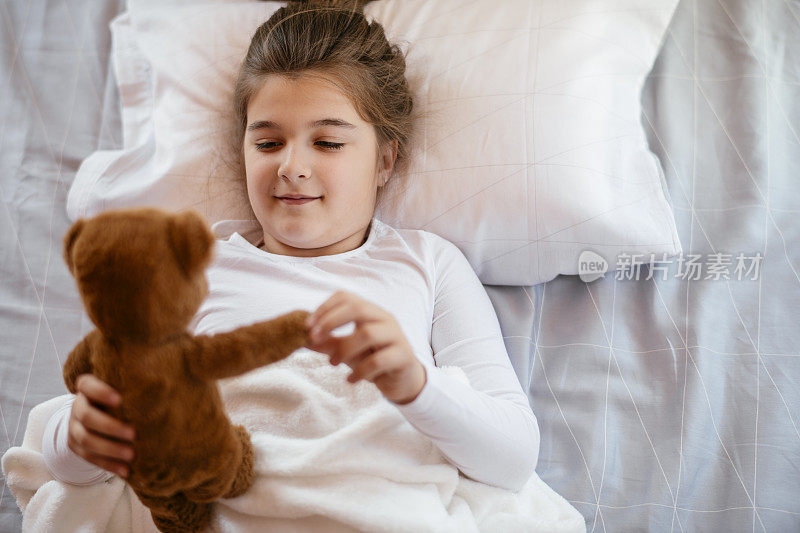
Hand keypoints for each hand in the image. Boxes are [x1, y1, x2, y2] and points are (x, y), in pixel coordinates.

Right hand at [68, 374, 136, 478]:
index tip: (120, 399)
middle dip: (110, 426)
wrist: (99, 418)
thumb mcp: (124, 390)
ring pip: (86, 440)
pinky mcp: (75, 447)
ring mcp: (73, 428)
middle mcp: (77, 406)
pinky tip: (125, 470)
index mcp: (87, 388)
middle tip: (134, 434)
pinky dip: (108, 464)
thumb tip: (166, 384)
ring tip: (131, 455)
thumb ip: (135, 387)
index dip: (100, 391)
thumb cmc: (122, 399)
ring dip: (110, 449)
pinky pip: (89, 458)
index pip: (86, 384)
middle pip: (87, 416)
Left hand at [305, 291, 426, 404]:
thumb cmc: (372, 360)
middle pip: (357, 308)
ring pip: (367, 333)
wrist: (402, 381)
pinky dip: (360, 371)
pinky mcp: (403, 356)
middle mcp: (384, 319)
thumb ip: (327, 343)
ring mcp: (396, 336)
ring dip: (344, 349)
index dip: (325, 308)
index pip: (346, 297)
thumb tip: (302, 338)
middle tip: (315, 338)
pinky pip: (378, 360)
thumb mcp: (347, 350)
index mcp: (370, 312)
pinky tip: (351, 380)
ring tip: (333, 363)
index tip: (307, 326)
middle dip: (331, 322)